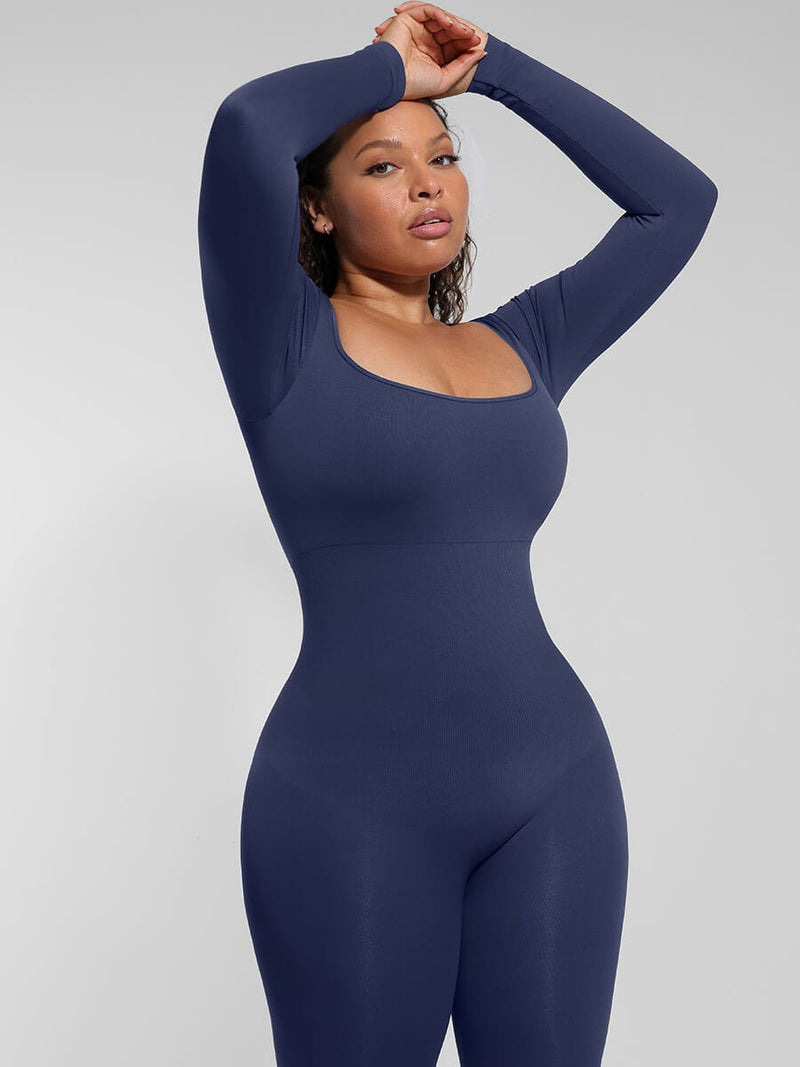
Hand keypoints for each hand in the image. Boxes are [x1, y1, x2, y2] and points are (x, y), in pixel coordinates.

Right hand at [372, 3, 487, 99]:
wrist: (393, 82)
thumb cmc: (413, 85)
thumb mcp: (446, 78)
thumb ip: (463, 65)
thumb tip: (481, 53)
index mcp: (430, 57)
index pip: (451, 44)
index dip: (465, 43)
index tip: (477, 46)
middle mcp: (423, 42)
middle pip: (447, 31)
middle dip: (461, 33)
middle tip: (473, 38)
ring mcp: (415, 31)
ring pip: (438, 20)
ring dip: (453, 23)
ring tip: (463, 31)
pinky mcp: (407, 20)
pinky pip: (427, 11)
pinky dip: (439, 14)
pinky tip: (449, 23)